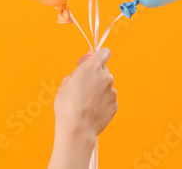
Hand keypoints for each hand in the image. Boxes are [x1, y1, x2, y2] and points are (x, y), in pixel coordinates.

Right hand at [47, 49, 117, 168]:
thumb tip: (88, 61)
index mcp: (93, 68)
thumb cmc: (67, 104)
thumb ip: (80, 68)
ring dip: (98, 89)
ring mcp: (112, 92)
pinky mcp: (115, 105)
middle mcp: (106, 77)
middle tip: (82, 86)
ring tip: (85, 101)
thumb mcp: (67, 80)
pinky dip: (102, 101)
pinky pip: (108, 98)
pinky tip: (91, 109)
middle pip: (104, 69)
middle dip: (96, 74)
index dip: (96, 56)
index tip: (89, 62)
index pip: (104, 52)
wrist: (77, 129)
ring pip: (106, 85)